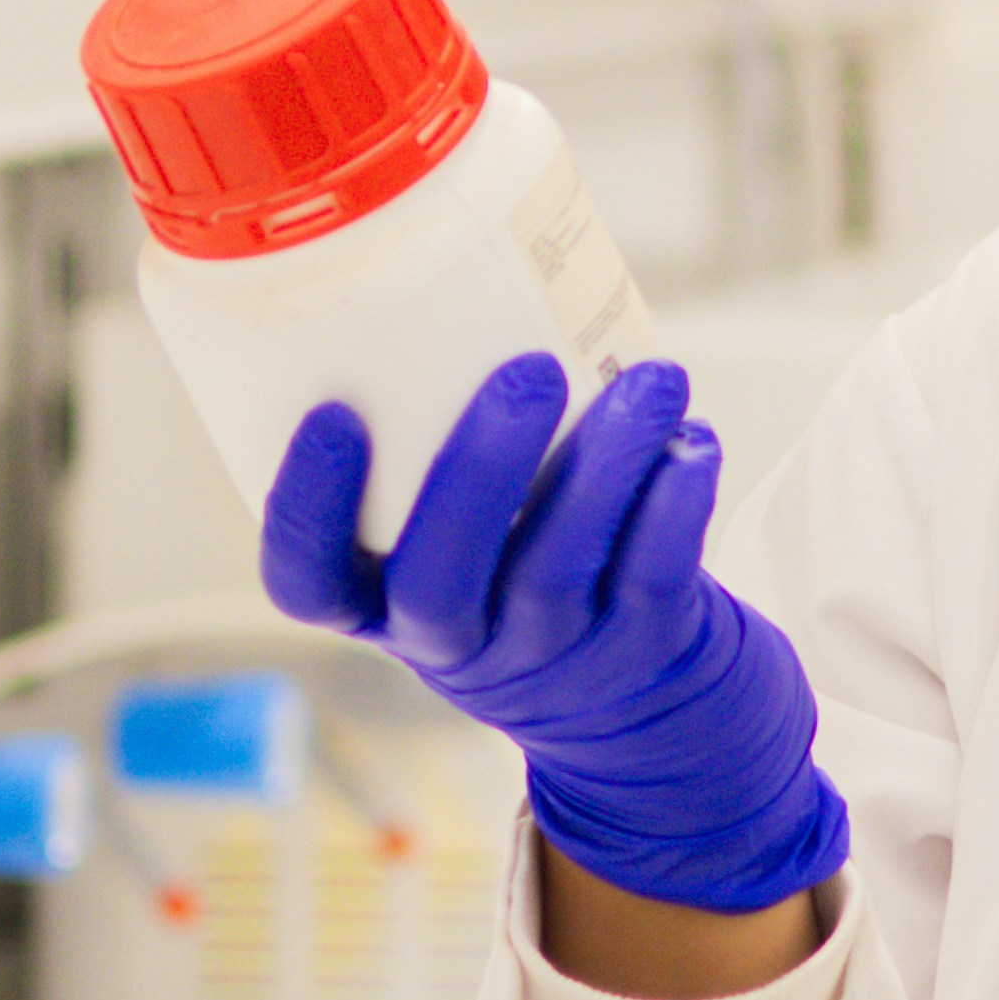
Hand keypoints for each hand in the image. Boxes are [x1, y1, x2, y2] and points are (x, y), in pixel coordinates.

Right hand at [263, 354, 847, 918]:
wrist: (641, 724)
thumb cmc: (523, 579)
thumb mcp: (457, 551)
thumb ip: (444, 457)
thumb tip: (471, 275)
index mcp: (380, 607)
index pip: (307, 583)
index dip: (306, 510)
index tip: (332, 415)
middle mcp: (456, 644)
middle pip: (440, 578)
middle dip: (480, 470)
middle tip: (528, 372)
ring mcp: (550, 654)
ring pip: (560, 567)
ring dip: (606, 461)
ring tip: (650, 380)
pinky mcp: (641, 648)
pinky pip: (652, 577)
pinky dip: (676, 504)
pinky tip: (693, 441)